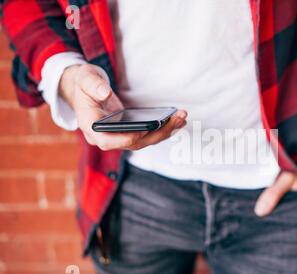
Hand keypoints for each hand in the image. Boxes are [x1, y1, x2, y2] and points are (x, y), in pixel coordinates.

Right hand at [59, 64, 186, 150]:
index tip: (144, 130)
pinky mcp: (129, 133)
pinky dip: (163, 129)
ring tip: (182, 118)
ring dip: (165, 131)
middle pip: (134, 143)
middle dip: (158, 132)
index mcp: (91, 127)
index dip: (127, 138)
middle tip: (177, 119)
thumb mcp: (85, 78)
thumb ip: (92, 85)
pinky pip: (147, 136)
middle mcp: (105, 137)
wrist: (85, 90)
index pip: (108, 141)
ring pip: (144, 141)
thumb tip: (104, 93)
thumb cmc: (84, 84)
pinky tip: (177, 120)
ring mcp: (119, 137)